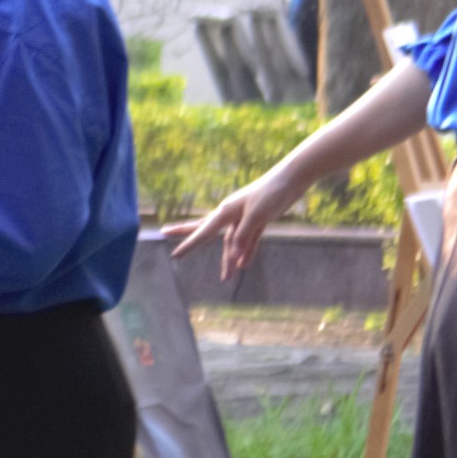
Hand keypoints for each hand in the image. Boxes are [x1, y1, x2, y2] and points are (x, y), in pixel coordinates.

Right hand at [178, 166, 300, 279]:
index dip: (189, 245)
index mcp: (226, 211)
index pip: (203, 232)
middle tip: (164, 232)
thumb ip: (243, 237)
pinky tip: (244, 265)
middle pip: (204, 228)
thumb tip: (234, 258)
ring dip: (229, 259)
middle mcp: (230, 214)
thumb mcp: (256, 216)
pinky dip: (247, 252)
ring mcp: (243, 217)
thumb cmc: (271, 194)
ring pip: (231, 242)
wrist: (292, 180)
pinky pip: (248, 240)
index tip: (174, 256)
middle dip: (186, 234)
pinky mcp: (257, 220)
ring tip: (225, 277)